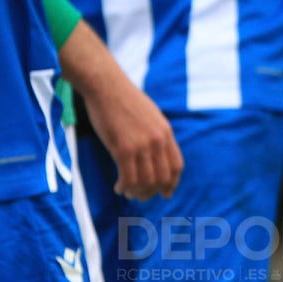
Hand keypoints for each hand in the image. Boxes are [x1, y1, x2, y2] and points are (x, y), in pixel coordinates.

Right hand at [85, 73, 182, 200]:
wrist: (106, 85)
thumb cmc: (123, 99)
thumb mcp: (150, 115)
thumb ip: (156, 135)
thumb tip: (155, 156)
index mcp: (166, 132)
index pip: (176, 166)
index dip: (172, 183)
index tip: (165, 193)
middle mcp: (157, 140)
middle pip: (162, 178)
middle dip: (152, 191)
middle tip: (140, 196)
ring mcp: (141, 145)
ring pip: (146, 182)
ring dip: (137, 192)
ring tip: (128, 192)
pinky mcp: (123, 148)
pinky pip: (128, 178)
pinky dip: (125, 187)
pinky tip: (118, 187)